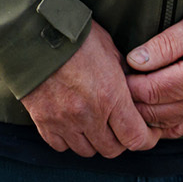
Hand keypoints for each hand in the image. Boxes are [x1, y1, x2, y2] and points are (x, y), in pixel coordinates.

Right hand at [19, 22, 154, 156]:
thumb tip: (133, 92)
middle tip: (119, 127)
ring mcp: (63, 120)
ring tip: (93, 125)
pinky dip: (68, 139)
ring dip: (94, 141)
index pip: (136, 138)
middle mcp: (88, 114)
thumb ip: (123, 76)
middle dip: (120, 141)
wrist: (34, 30)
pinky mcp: (42, 120)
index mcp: (110, 95)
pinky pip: (60, 145)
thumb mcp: (110, 50)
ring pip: (86, 151)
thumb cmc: (75, 36)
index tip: (148, 132)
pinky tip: (71, 124)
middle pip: (112, 150)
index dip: (147, 139)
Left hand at [124, 10, 182, 138]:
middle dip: (129, 101)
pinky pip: (177, 129)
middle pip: (151, 110)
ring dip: (140, 114)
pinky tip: (146, 115)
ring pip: (161, 123)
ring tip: (125, 98)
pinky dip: (158, 125)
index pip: (148, 90)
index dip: (126, 84)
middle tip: (114, 87)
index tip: (114, 74)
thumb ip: (163, 44)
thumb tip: (135, 60)